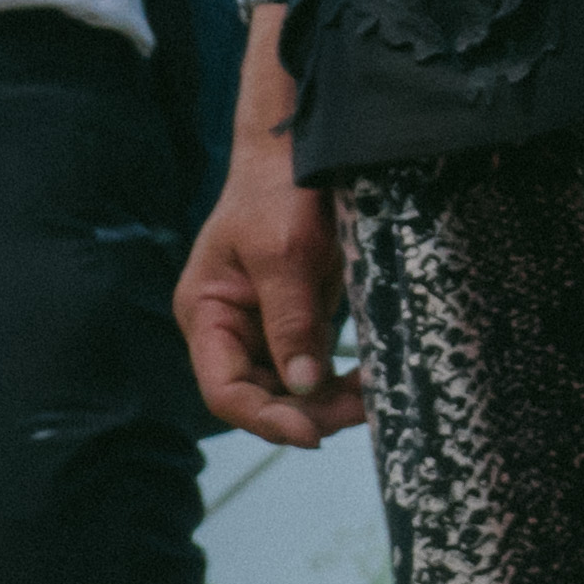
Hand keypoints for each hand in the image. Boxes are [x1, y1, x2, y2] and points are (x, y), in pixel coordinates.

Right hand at [179, 128, 365, 446]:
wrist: (300, 149)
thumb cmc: (277, 190)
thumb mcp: (283, 253)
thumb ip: (291, 320)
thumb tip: (304, 384)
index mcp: (208, 313)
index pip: (224, 389)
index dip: (265, 419)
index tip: (312, 434)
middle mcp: (231, 327)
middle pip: (262, 395)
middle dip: (308, 412)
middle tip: (363, 412)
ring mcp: (265, 325)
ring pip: (293, 388)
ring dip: (331, 401)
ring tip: (376, 397)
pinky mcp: (299, 318)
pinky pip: (317, 364)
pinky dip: (342, 379)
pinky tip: (374, 381)